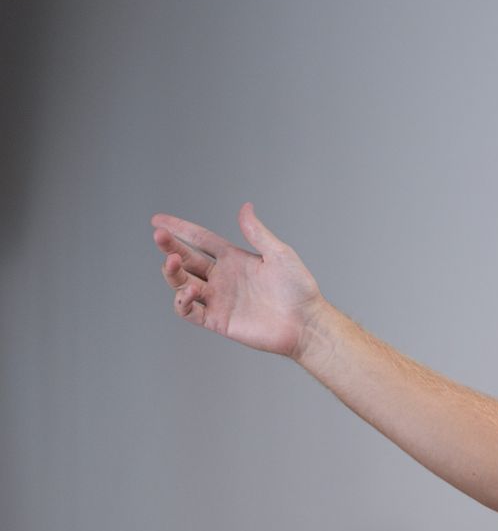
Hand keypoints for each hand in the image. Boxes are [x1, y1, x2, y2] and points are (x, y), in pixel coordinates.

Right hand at [151, 203, 328, 359]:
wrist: (306, 323)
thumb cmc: (299, 289)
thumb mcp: (279, 255)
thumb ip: (257, 233)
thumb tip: (245, 207)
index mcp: (234, 258)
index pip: (199, 239)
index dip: (179, 228)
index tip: (157, 220)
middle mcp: (222, 277)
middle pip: (186, 258)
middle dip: (169, 246)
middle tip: (159, 235)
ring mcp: (218, 299)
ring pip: (182, 283)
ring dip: (172, 273)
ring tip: (171, 262)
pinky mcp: (218, 320)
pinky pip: (189, 311)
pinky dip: (181, 301)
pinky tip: (188, 291)